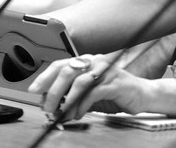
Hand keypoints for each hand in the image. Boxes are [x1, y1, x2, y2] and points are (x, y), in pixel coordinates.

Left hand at [28, 54, 150, 120]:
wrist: (141, 95)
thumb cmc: (114, 93)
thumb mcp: (89, 93)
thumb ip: (72, 94)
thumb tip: (51, 102)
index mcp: (86, 61)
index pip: (61, 64)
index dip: (45, 76)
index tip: (34, 89)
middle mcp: (94, 62)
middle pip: (67, 71)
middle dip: (53, 91)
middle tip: (48, 107)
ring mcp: (105, 71)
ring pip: (79, 82)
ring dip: (67, 100)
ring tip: (63, 113)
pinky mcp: (114, 82)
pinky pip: (93, 93)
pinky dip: (82, 105)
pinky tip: (79, 113)